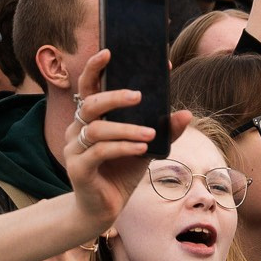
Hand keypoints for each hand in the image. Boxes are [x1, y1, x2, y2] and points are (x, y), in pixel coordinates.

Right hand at [61, 48, 167, 233]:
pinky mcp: (78, 169)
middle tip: (139, 95)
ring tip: (150, 134)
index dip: (96, 67)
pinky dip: (122, 147)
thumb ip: (163, 131)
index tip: (111, 51)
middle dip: (115, 96)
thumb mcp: (145, 148)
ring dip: (126, 129)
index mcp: (90, 119)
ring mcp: (74, 150)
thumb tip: (186, 113)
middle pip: (90, 103)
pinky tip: (141, 149)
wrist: (103, 210)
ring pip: (96, 130)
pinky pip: (99, 152)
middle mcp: (76, 130)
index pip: (88, 85)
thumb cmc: (120, 173)